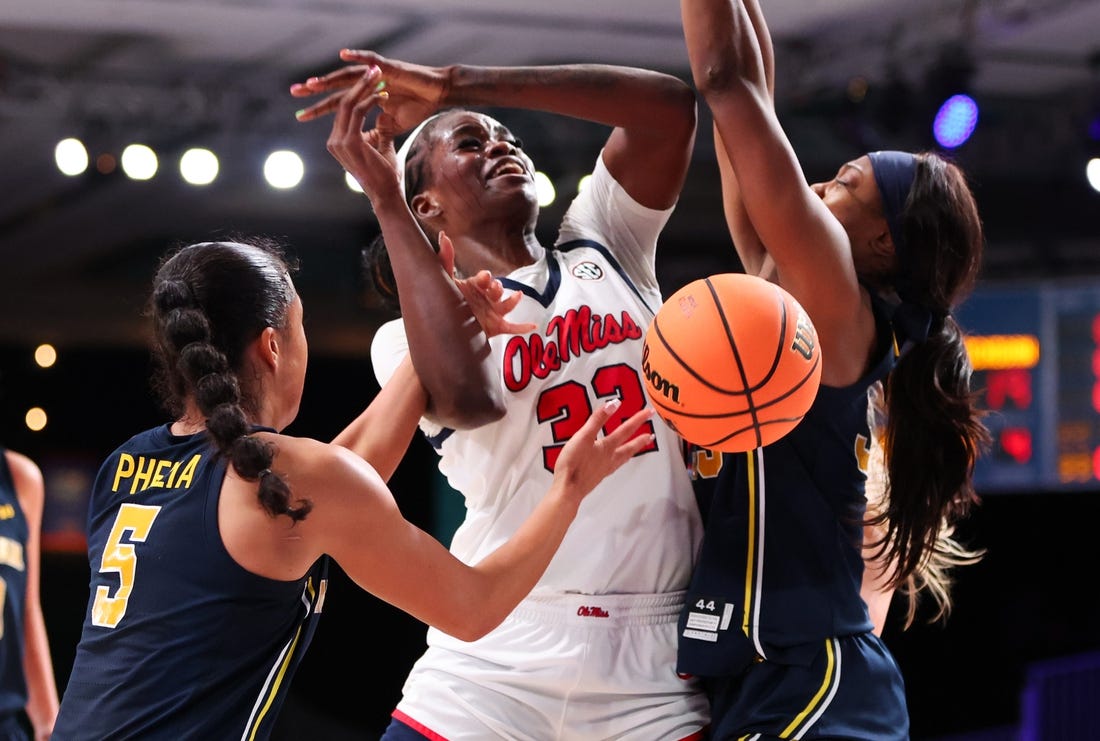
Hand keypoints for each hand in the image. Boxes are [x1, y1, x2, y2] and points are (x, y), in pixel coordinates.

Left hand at [291, 49, 448, 132]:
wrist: (435, 96)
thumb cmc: (417, 108)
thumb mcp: (391, 127)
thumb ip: (377, 131)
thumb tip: (366, 139)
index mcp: (365, 97)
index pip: (338, 103)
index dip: (320, 108)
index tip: (300, 115)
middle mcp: (367, 83)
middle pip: (336, 87)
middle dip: (315, 90)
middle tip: (295, 91)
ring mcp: (377, 73)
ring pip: (348, 75)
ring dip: (330, 77)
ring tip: (312, 82)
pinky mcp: (389, 67)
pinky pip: (371, 59)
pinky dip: (357, 56)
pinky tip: (343, 54)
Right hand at [316, 65, 403, 204]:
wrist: (387, 194)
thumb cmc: (386, 174)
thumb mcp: (382, 147)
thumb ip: (380, 131)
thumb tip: (383, 115)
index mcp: (339, 141)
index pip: (345, 110)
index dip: (358, 93)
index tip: (373, 80)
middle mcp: (335, 140)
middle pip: (343, 102)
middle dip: (359, 84)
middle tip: (373, 68)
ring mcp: (339, 141)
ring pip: (349, 104)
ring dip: (364, 87)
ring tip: (378, 74)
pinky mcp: (349, 142)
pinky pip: (358, 113)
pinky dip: (370, 100)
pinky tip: (383, 94)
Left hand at [437, 232, 535, 337]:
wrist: (442, 326)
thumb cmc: (444, 301)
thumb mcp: (445, 279)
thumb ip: (445, 258)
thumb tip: (443, 236)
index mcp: (475, 286)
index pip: (484, 278)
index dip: (485, 277)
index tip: (484, 277)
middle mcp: (485, 298)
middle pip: (498, 290)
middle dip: (498, 287)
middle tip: (495, 288)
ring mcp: (492, 313)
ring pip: (507, 305)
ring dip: (514, 300)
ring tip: (517, 295)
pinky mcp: (495, 327)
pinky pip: (512, 327)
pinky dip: (523, 327)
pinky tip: (533, 325)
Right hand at [552, 399, 654, 503]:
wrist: (568, 490)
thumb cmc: (573, 464)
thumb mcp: (584, 436)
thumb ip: (598, 419)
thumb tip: (613, 404)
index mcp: (607, 447)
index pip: (626, 430)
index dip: (638, 419)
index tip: (649, 412)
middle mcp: (610, 459)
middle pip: (630, 447)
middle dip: (641, 439)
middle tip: (651, 435)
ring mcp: (604, 469)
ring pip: (624, 458)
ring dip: (633, 451)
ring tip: (638, 449)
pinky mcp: (597, 477)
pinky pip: (614, 466)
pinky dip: (619, 461)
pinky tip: (614, 462)